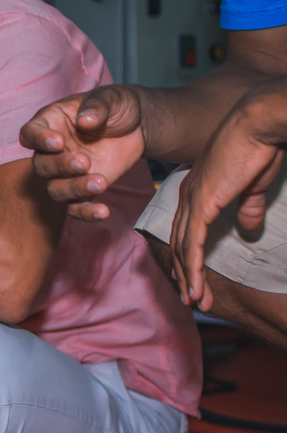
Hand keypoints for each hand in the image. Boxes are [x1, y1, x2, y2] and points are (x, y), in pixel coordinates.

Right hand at [20, 86, 146, 221]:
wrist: (138, 126)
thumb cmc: (117, 106)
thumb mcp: (112, 98)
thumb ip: (97, 106)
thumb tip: (85, 120)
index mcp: (51, 124)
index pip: (30, 133)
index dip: (38, 140)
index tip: (56, 142)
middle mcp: (51, 151)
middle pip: (41, 166)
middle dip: (60, 167)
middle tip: (84, 162)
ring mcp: (64, 173)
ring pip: (55, 189)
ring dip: (74, 189)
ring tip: (100, 183)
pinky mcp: (82, 190)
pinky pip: (76, 208)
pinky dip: (86, 213)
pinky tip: (103, 212)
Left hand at [170, 87, 286, 309]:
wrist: (259, 124)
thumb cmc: (259, 147)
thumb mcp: (253, 186)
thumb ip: (246, 209)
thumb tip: (248, 230)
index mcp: (196, 191)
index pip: (185, 231)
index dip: (187, 257)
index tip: (191, 279)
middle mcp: (187, 197)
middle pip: (179, 244)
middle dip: (184, 274)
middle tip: (190, 299)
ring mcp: (191, 201)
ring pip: (182, 249)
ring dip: (188, 278)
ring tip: (193, 302)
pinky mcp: (201, 204)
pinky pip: (191, 243)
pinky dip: (191, 268)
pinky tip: (193, 287)